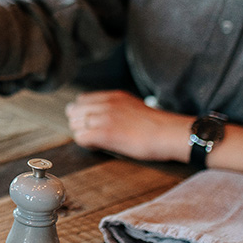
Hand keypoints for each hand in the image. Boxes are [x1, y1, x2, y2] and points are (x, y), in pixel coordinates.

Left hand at [66, 90, 190, 162]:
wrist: (168, 133)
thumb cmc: (158, 125)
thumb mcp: (134, 106)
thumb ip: (117, 107)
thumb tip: (107, 117)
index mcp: (113, 96)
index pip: (82, 99)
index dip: (82, 112)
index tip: (88, 121)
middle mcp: (106, 104)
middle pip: (74, 111)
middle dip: (78, 122)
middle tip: (90, 133)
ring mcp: (104, 118)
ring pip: (75, 124)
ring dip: (82, 133)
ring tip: (95, 140)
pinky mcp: (105, 133)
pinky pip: (81, 137)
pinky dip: (86, 143)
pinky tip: (97, 146)